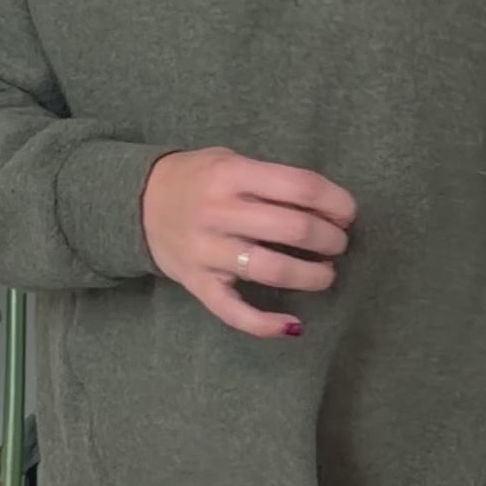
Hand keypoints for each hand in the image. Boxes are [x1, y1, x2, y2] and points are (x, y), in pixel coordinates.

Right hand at [141, 145, 355, 338]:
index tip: (347, 214)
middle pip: (294, 228)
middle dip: (329, 239)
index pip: (300, 186)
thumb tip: (326, 207)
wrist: (137, 202)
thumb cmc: (197, 179)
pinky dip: (266, 324)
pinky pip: (234, 311)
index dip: (335, 202)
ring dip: (312, 276)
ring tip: (325, 274)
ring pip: (273, 271)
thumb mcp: (230, 160)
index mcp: (233, 174)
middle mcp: (220, 212)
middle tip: (338, 244)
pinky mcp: (198, 283)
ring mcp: (207, 250)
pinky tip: (293, 325)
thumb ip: (270, 179)